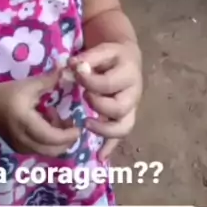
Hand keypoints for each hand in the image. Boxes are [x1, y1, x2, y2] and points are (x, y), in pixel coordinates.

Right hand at [0, 68, 79, 156]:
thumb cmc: (6, 94)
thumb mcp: (28, 85)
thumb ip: (49, 80)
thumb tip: (68, 70)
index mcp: (25, 122)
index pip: (51, 137)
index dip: (68, 135)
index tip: (78, 125)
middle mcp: (23, 139)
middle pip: (53, 150)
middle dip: (67, 139)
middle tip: (71, 123)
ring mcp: (21, 147)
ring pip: (48, 152)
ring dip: (58, 139)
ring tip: (55, 118)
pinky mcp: (20, 149)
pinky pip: (41, 150)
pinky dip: (50, 141)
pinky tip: (46, 124)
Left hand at [69, 41, 141, 159]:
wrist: (128, 60)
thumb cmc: (112, 56)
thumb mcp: (103, 50)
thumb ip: (88, 58)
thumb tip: (72, 66)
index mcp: (129, 74)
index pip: (108, 84)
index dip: (89, 81)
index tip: (75, 74)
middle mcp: (133, 95)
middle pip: (118, 108)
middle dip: (98, 105)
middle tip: (84, 96)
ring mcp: (131, 109)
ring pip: (123, 126)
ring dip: (103, 129)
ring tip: (86, 123)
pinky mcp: (126, 118)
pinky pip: (120, 136)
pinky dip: (110, 147)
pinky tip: (100, 156)